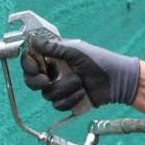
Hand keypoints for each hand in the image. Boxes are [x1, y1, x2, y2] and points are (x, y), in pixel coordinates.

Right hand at [20, 36, 139, 109]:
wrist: (116, 81)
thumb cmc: (99, 61)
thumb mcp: (75, 52)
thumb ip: (53, 48)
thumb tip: (33, 39)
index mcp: (53, 58)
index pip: (30, 61)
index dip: (28, 65)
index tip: (34, 68)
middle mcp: (53, 73)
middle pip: (32, 81)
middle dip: (38, 82)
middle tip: (48, 80)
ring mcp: (59, 88)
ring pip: (47, 95)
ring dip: (65, 88)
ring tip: (80, 82)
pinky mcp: (67, 101)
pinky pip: (58, 105)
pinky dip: (71, 99)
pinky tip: (82, 93)